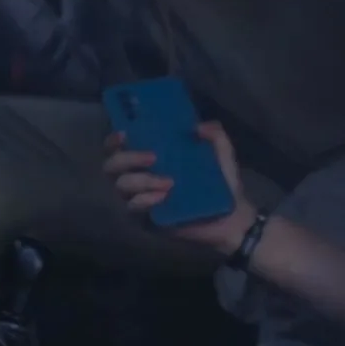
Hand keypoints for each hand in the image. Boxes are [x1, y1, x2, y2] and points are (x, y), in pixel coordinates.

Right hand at [103, 121, 259, 252]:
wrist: (232, 216)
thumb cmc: (221, 183)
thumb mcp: (222, 153)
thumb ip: (215, 134)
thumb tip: (197, 126)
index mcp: (151, 158)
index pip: (119, 146)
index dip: (114, 139)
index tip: (125, 133)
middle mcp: (139, 175)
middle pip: (112, 165)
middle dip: (128, 158)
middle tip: (153, 157)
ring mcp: (140, 198)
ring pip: (121, 185)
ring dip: (141, 180)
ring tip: (169, 183)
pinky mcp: (145, 219)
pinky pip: (132, 208)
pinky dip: (144, 200)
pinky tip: (162, 198)